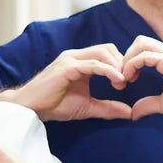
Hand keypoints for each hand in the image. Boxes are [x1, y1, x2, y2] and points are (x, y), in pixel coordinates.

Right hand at [9, 44, 129, 120]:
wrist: (31, 109)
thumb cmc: (55, 105)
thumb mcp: (88, 106)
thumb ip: (108, 108)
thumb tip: (130, 113)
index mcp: (81, 61)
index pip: (108, 53)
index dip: (122, 64)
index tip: (130, 81)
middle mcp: (76, 56)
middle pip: (108, 49)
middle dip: (122, 63)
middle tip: (128, 82)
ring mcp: (70, 59)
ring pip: (102, 53)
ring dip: (117, 67)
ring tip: (122, 83)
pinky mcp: (67, 67)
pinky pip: (93, 64)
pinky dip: (108, 71)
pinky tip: (118, 81)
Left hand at [120, 36, 162, 119]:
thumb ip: (148, 105)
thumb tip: (132, 114)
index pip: (145, 48)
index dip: (131, 61)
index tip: (127, 80)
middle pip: (141, 41)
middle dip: (126, 56)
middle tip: (123, 77)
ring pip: (141, 43)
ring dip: (127, 59)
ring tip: (125, 78)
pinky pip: (144, 56)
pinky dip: (132, 65)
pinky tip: (130, 79)